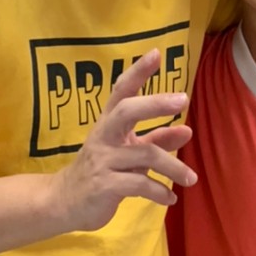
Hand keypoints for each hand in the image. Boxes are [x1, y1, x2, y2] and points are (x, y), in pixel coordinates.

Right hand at [51, 49, 194, 232]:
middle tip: (183, 100)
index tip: (156, 53)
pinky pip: (139, 185)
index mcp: (109, 123)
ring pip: (145, 155)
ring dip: (173, 167)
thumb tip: (187, 130)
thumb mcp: (128, 152)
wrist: (64, 202)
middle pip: (126, 111)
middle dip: (155, 103)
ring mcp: (102, 161)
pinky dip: (159, 192)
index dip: (138, 72)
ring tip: (191, 178)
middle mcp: (104, 136)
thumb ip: (156, 140)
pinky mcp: (104, 186)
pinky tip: (170, 198)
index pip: (122, 91)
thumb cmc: (102, 171)